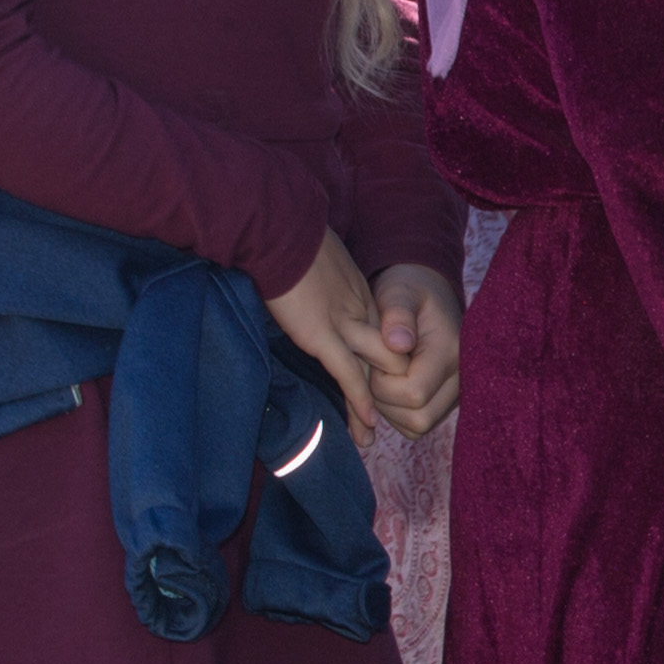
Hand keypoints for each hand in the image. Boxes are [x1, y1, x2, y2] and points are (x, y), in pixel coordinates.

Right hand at [264, 231, 396, 426]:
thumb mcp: (309, 258)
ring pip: (372, 370)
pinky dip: (357, 400)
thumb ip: (313, 278)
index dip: (380, 361)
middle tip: (382, 418)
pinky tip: (366, 424)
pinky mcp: (321, 334)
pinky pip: (347, 373)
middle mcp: (358, 311)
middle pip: (384, 356)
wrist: (279, 226)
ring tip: (370, 437)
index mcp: (357, 294)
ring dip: (371, 405)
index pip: (378, 336)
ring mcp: (342, 323)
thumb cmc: (286, 234)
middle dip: (384, 389)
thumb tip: (295, 279)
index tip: (377, 381)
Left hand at [366, 260, 462, 436]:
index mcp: (451, 351)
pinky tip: (391, 386)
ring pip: (417, 426)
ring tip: (384, 375)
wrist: (428, 296)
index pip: (414, 393)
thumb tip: (397, 344)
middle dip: (385, 400)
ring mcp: (456, 395)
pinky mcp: (446, 404)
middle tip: (377, 369)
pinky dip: (397, 413)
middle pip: (418, 418)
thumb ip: (398, 313)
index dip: (384, 384)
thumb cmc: (409, 292)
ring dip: (390, 408)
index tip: (375, 358)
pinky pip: (416, 425)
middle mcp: (461, 379)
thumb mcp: (399, 292)